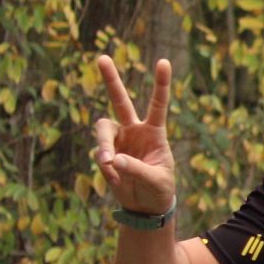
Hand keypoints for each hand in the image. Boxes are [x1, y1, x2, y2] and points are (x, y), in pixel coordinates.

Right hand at [93, 55, 176, 216]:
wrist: (146, 206)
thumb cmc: (159, 190)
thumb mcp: (156, 181)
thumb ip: (136, 169)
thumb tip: (113, 159)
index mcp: (155, 132)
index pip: (157, 104)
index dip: (160, 84)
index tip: (163, 62)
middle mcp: (134, 131)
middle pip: (119, 101)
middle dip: (111, 80)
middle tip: (102, 57)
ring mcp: (118, 140)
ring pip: (102, 129)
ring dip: (104, 145)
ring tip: (109, 165)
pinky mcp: (105, 153)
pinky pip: (100, 155)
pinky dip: (106, 168)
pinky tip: (116, 179)